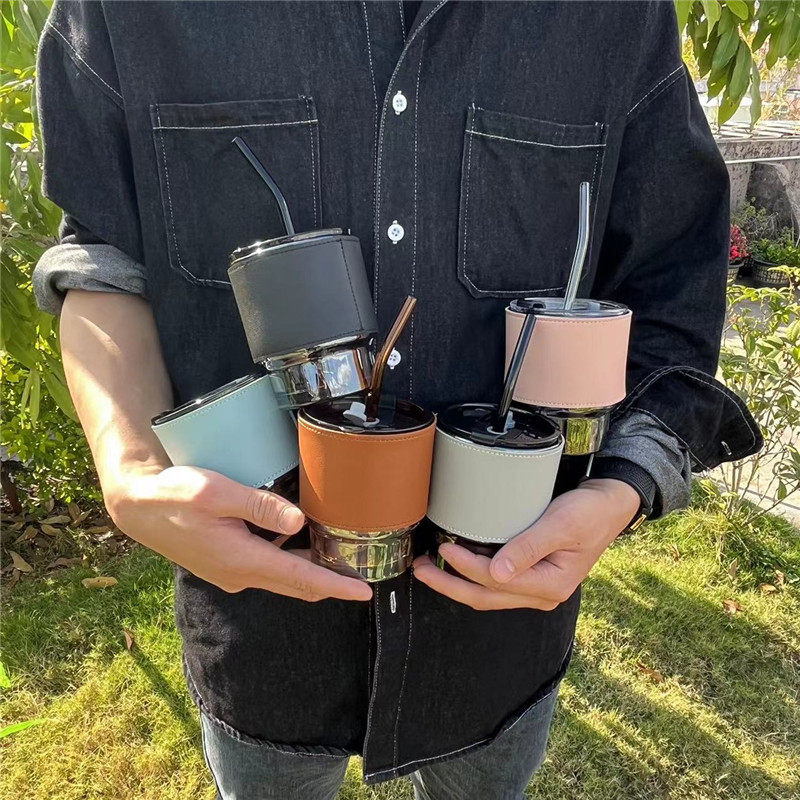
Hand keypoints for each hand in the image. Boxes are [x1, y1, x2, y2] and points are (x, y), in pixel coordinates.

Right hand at [106, 465, 371, 601]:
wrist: (137, 506)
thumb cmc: (175, 494)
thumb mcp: (218, 493)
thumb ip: (260, 506)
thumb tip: (299, 521)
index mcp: (243, 560)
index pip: (301, 579)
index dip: (336, 586)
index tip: (364, 592)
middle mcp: (241, 574)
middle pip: (297, 584)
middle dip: (330, 580)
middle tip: (361, 569)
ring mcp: (232, 572)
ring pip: (283, 576)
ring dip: (310, 569)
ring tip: (338, 549)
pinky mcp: (225, 564)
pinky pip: (267, 567)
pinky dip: (290, 560)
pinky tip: (299, 537)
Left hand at [414, 478, 639, 610]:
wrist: (608, 506)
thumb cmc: (587, 512)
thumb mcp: (560, 525)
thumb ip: (528, 548)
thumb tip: (496, 574)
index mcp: (551, 585)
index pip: (496, 582)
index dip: (466, 568)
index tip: (443, 548)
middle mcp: (542, 594)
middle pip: (486, 597)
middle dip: (449, 585)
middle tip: (419, 569)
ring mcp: (537, 588)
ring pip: (488, 594)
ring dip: (457, 584)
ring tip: (428, 568)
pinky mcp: (532, 577)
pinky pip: (496, 585)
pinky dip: (472, 577)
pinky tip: (455, 565)